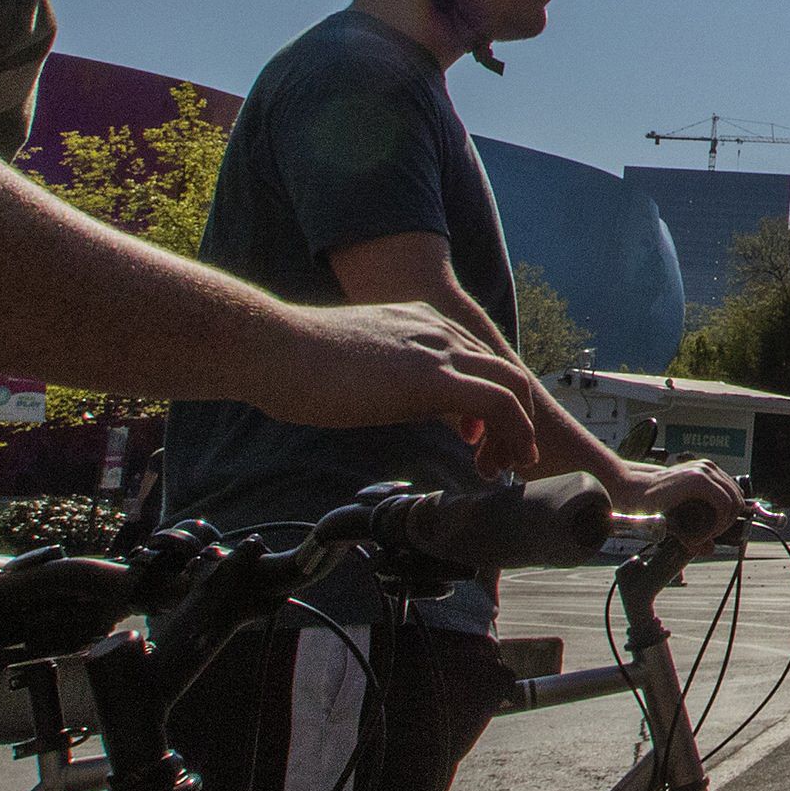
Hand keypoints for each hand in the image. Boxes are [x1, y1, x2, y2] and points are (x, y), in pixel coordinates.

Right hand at [265, 302, 560, 473]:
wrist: (273, 348)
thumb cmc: (295, 362)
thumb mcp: (355, 362)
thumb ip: (381, 372)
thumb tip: (379, 398)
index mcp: (419, 322)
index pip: (476, 359)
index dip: (487, 402)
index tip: (475, 438)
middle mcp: (437, 329)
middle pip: (503, 372)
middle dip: (513, 420)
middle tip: (502, 460)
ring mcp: (439, 350)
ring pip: (511, 386)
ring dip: (517, 432)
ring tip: (507, 468)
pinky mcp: (434, 378)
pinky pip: (498, 402)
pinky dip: (512, 434)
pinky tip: (497, 464)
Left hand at [630, 459, 747, 552]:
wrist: (632, 487)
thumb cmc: (646, 505)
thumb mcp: (666, 524)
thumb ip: (688, 538)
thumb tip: (709, 550)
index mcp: (699, 480)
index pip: (727, 505)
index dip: (721, 526)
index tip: (705, 538)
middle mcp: (705, 469)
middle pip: (735, 497)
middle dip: (726, 520)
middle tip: (709, 535)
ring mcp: (705, 466)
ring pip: (733, 491)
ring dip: (727, 512)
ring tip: (710, 528)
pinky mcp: (703, 468)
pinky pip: (725, 486)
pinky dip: (724, 502)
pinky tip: (710, 516)